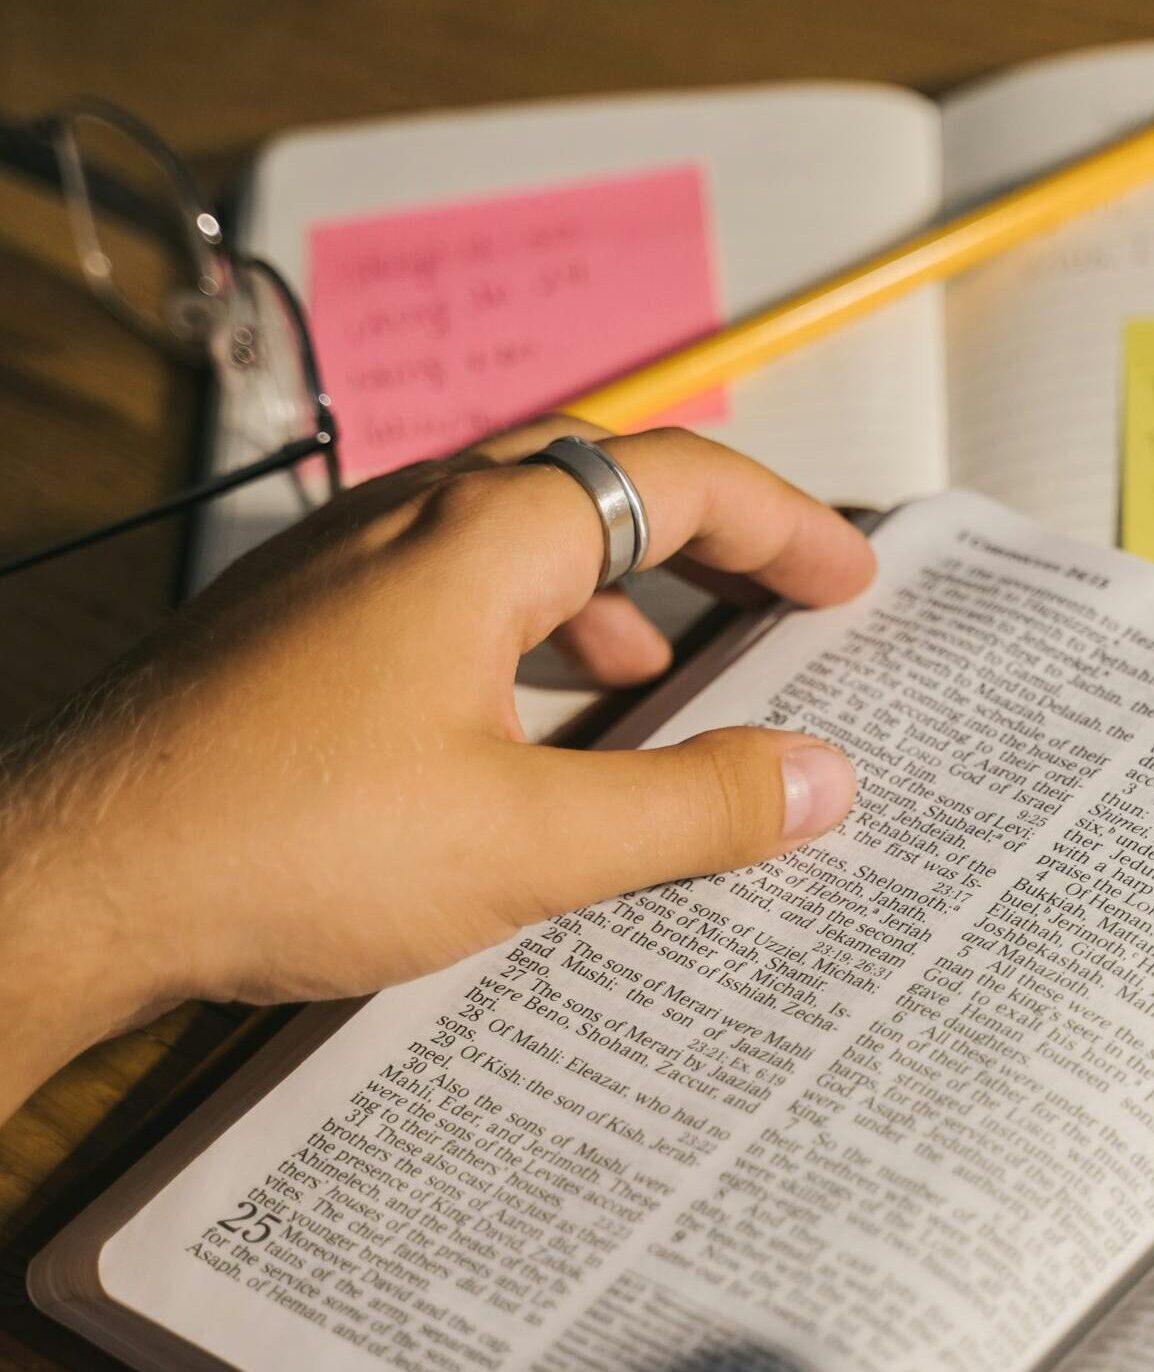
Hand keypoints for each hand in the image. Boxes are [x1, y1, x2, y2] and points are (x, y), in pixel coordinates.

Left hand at [0, 421, 873, 1118]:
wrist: (68, 884)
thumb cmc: (280, 843)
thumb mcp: (528, 842)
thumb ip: (690, 807)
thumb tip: (823, 780)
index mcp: (480, 538)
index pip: (674, 480)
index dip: (782, 524)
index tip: (850, 581)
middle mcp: (405, 526)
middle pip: (596, 493)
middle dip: (705, 549)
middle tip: (780, 609)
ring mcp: (337, 577)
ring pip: (512, 552)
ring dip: (611, 604)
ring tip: (665, 684)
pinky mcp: (292, 640)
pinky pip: (445, 605)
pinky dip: (525, 645)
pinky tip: (527, 735)